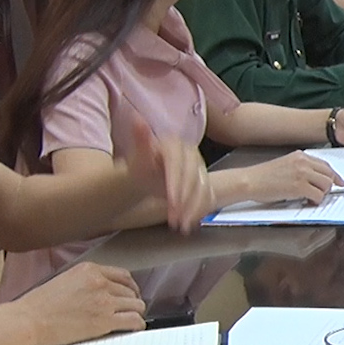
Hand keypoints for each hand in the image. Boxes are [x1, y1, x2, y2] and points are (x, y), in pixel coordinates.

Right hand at [3, 262, 145, 344]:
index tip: (130, 293)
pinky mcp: (104, 320)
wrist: (27, 321)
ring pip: (136, 304)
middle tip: (130, 309)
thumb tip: (104, 288)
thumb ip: (88, 280)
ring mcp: (103, 301)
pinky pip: (133, 320)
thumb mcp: (66, 279)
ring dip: (136, 312)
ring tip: (132, 318)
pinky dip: (138, 324)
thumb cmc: (39, 305)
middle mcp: (100, 282)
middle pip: (130, 290)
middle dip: (132, 300)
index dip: (130, 286)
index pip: (123, 275)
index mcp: (90, 270)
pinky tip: (135, 327)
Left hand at [120, 112, 212, 233]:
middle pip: (193, 176)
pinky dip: (198, 211)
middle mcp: (190, 154)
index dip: (176, 182)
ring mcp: (199, 167)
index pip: (179, 163)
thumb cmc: (140, 168)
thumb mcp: (138, 158)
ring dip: (192, 208)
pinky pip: (206, 196)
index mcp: (174, 145)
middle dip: (184, 198)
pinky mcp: (203, 180)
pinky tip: (189, 223)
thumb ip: (141, 140)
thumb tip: (137, 119)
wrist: (146, 177)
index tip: (171, 200)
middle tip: (174, 216)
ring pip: (202, 188)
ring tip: (179, 225)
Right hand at [244, 151, 342, 204]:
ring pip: (326, 185)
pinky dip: (316, 201)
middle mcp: (304, 162)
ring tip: (311, 198)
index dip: (334, 176)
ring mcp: (302, 174)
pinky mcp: (299, 186)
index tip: (339, 182)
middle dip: (329, 186)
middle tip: (323, 194)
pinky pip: (318, 195)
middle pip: (329, 174)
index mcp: (300, 156)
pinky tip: (308, 202)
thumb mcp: (285, 165)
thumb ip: (301, 169)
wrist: (249, 181)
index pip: (325, 165)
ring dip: (322, 194)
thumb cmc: (263, 177)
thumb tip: (315, 179)